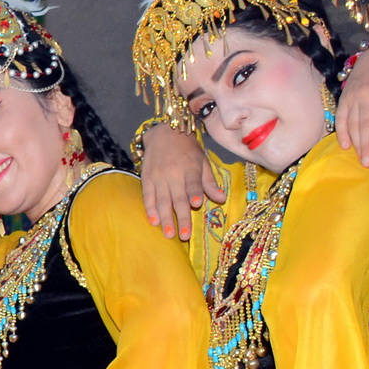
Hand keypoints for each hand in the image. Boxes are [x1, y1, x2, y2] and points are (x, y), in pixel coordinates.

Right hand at [137, 122, 226, 239]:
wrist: (164, 132)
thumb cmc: (187, 149)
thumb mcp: (202, 161)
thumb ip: (209, 181)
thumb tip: (221, 199)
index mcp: (190, 168)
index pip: (192, 182)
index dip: (194, 193)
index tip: (196, 204)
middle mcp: (173, 174)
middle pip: (177, 198)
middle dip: (181, 217)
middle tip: (184, 235)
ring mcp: (158, 177)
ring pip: (162, 201)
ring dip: (165, 218)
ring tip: (169, 234)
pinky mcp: (147, 179)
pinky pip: (148, 197)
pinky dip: (150, 209)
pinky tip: (153, 221)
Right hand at [336, 44, 368, 168]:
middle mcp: (365, 94)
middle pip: (365, 121)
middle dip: (365, 143)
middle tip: (367, 162)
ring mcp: (352, 96)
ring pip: (352, 122)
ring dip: (355, 142)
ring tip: (359, 158)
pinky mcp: (343, 98)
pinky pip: (340, 118)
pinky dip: (341, 132)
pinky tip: (345, 145)